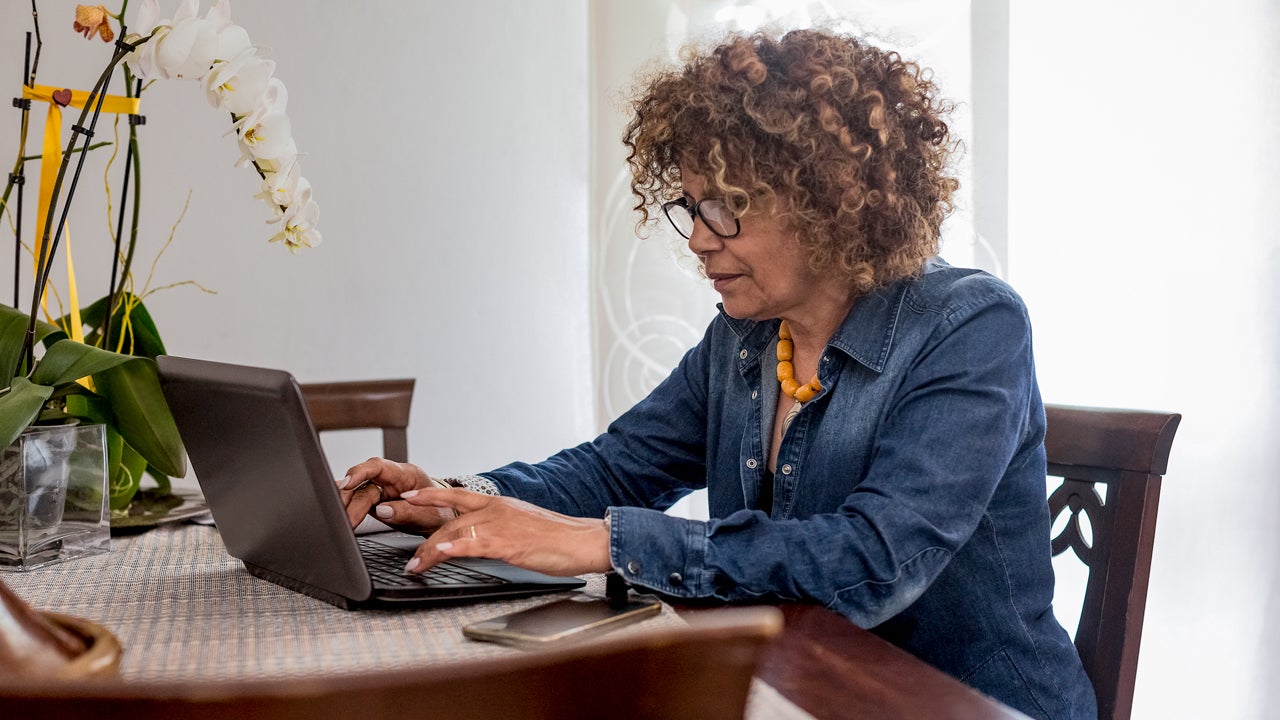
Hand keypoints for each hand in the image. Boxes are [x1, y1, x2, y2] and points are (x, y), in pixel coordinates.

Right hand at [336, 458, 455, 531]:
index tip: (347, 483)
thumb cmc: (439, 512)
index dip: (360, 472)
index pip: (379, 466)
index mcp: (406, 474)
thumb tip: (382, 511)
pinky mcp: (375, 503)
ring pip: (358, 495)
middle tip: (342, 516)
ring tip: (342, 522)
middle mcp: (390, 480)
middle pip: (363, 483)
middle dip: (349, 498)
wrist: (442, 520)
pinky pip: (358, 504)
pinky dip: (349, 510)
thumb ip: (407, 512)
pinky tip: (340, 516)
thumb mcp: (429, 515)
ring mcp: (381, 491)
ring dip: (347, 508)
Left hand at [397, 487, 610, 577]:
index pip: (457, 496)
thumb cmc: (559, 538)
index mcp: (499, 504)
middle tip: (394, 526)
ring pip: (454, 532)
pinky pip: (471, 545)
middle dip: (417, 525)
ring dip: (428, 549)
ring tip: (413, 565)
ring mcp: (500, 525)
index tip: (408, 497)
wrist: (583, 540)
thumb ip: (501, 530)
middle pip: (447, 515)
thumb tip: (485, 540)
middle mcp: (495, 509)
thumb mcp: (524, 527)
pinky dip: (450, 549)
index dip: (430, 496)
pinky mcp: (507, 543)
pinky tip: (435, 555)